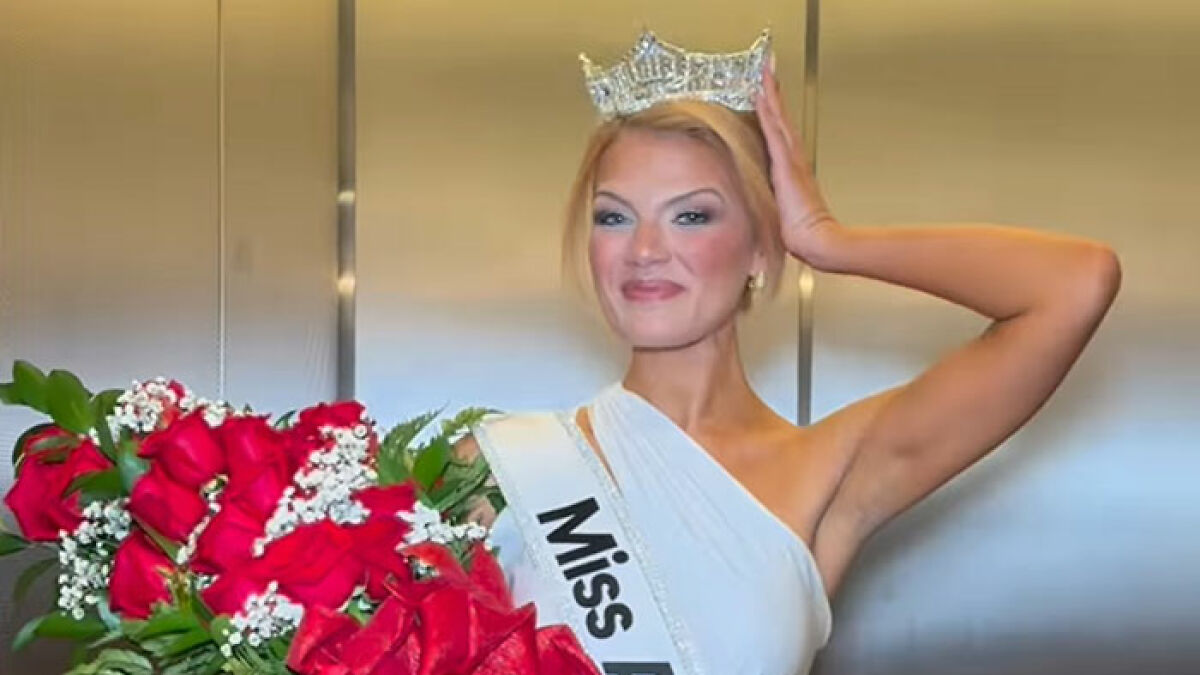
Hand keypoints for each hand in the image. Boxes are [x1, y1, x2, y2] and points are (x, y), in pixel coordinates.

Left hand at [754, 56, 839, 265]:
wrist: (817, 241)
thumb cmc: (803, 233)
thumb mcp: (784, 214)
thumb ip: (779, 205)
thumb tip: (772, 208)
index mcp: (791, 169)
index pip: (778, 132)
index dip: (773, 110)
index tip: (766, 91)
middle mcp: (792, 158)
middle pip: (780, 118)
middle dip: (773, 92)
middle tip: (767, 68)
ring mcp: (790, 159)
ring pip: (777, 118)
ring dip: (770, 94)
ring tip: (764, 71)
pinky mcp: (785, 163)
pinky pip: (773, 130)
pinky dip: (768, 110)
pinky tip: (761, 95)